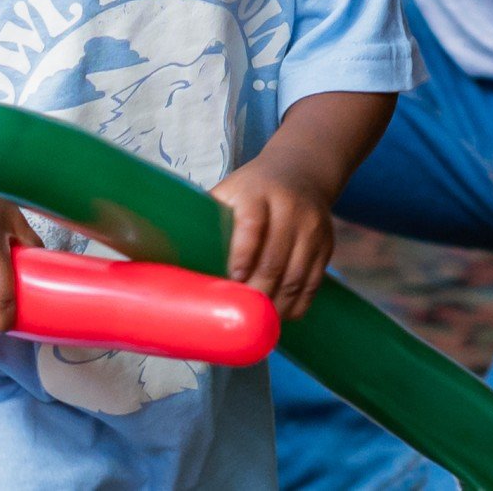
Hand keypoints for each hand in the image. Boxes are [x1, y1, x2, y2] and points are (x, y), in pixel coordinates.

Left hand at [213, 156, 337, 319]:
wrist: (301, 171)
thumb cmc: (252, 189)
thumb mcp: (229, 191)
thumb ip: (206, 218)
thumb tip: (166, 255)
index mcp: (257, 192)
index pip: (252, 224)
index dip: (243, 254)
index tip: (233, 278)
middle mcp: (289, 208)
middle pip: (275, 258)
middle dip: (256, 291)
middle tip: (239, 314)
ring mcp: (312, 227)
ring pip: (296, 276)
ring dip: (277, 305)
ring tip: (258, 322)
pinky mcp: (326, 244)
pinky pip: (314, 282)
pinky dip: (298, 304)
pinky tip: (282, 316)